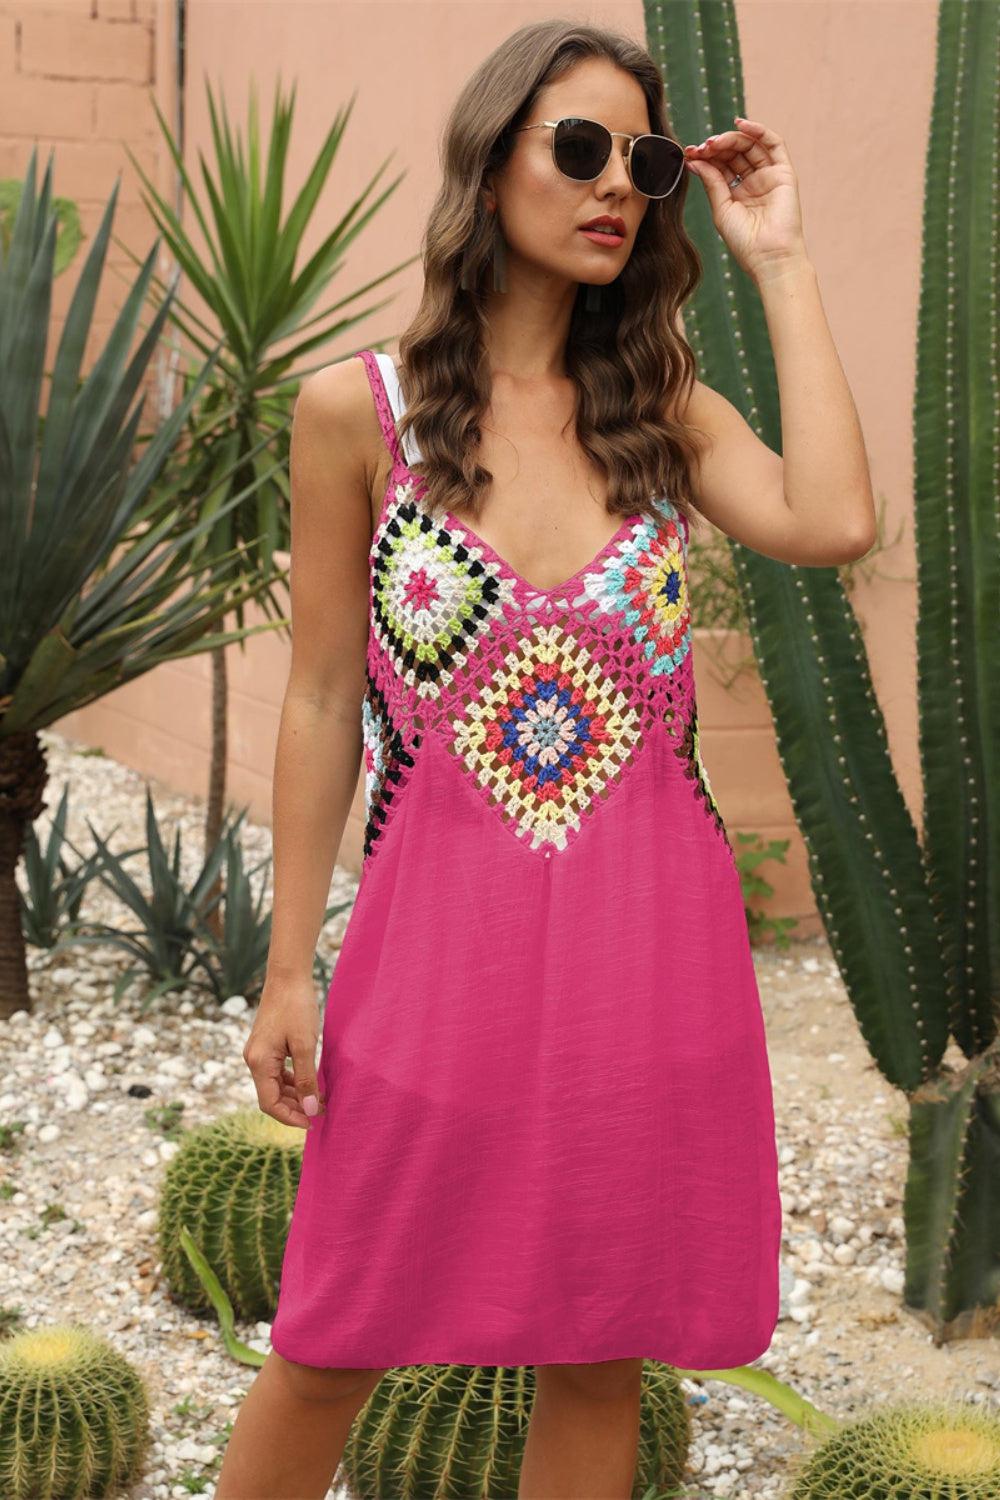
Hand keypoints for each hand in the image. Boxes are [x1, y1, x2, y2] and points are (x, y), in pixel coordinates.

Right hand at [243, 976, 326, 1129]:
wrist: (288, 976)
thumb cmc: (297, 1007)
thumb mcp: (306, 1045)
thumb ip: (306, 1079)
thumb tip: (310, 1109)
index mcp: (259, 1062)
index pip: (269, 1103)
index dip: (290, 1117)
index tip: (312, 1122)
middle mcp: (254, 1060)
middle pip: (271, 1096)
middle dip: (295, 1107)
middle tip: (321, 1111)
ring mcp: (259, 1053)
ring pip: (275, 1085)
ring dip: (295, 1095)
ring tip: (319, 1100)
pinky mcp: (266, 1046)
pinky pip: (277, 1072)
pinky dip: (292, 1081)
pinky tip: (310, 1083)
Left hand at [683, 116, 807, 280]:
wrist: (768, 256)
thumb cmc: (744, 241)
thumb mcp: (721, 209)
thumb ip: (712, 182)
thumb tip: (695, 161)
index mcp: (737, 194)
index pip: (721, 166)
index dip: (706, 157)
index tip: (690, 153)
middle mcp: (754, 182)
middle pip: (734, 153)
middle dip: (716, 147)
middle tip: (701, 147)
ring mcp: (769, 176)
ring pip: (750, 146)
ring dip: (731, 139)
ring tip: (714, 142)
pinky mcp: (784, 173)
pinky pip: (774, 144)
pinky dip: (758, 130)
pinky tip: (740, 125)